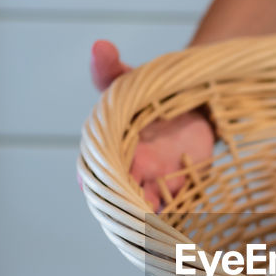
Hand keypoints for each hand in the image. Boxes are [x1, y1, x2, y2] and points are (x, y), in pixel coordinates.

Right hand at [91, 40, 215, 210]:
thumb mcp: (128, 79)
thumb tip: (100, 47)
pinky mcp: (180, 189)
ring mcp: (154, 183)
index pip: (93, 168)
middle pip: (123, 193)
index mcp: (106, 148)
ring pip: (148, 206)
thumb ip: (111, 69)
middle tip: (136, 204)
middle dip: (128, 199)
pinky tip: (183, 229)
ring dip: (154, 215)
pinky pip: (177, 208)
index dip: (91, 177)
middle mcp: (127, 171)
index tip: (87, 184)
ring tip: (159, 223)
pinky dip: (179, 218)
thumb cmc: (147, 94)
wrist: (189, 103)